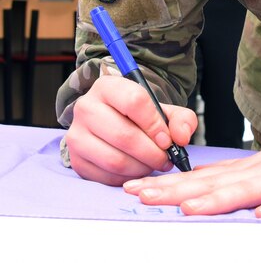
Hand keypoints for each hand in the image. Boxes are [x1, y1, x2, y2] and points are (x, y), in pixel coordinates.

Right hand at [65, 74, 196, 185]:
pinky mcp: (76, 160)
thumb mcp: (164, 109)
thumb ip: (181, 119)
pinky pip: (105, 176)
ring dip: (141, 167)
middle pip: (124, 135)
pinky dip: (126, 178)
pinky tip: (137, 170)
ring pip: (114, 159)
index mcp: (108, 86)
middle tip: (165, 159)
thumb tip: (182, 137)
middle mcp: (86, 107)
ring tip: (153, 164)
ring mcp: (77, 135)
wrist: (114, 121)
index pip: (134, 101)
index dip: (155, 124)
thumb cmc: (140, 115)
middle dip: (151, 153)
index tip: (167, 140)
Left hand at [123, 119, 260, 217]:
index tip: (135, 186)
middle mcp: (259, 171)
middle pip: (213, 182)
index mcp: (248, 169)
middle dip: (176, 190)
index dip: (168, 183)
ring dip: (217, 199)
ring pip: (247, 189)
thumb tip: (205, 193)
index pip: (202, 176)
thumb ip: (240, 181)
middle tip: (140, 194)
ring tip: (190, 208)